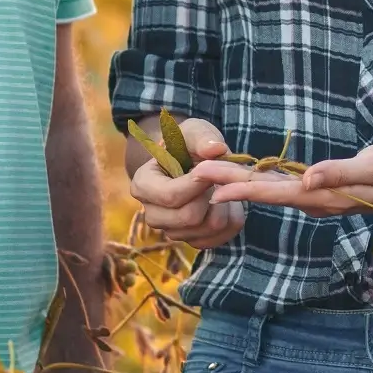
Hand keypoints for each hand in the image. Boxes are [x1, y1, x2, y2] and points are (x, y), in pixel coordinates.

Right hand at [127, 117, 244, 247]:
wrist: (192, 162)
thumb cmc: (188, 145)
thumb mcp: (193, 131)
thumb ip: (203, 137)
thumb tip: (215, 149)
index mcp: (142, 186)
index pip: (171, 196)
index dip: (198, 183)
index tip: (211, 166)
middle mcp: (153, 214)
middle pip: (189, 217)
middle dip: (211, 194)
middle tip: (216, 177)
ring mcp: (172, 231)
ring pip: (209, 228)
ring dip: (224, 204)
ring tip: (219, 186)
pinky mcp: (193, 241)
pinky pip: (221, 237)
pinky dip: (230, 218)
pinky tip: (225, 201)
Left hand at [209, 143, 372, 216]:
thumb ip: (341, 174)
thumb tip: (307, 180)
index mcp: (322, 196)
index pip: (273, 193)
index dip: (241, 188)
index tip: (210, 184)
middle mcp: (314, 201)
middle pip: (264, 192)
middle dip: (230, 182)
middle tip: (195, 171)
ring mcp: (317, 198)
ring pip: (271, 190)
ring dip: (241, 181)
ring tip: (211, 171)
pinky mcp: (322, 190)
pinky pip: (284, 188)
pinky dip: (261, 181)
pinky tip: (249, 176)